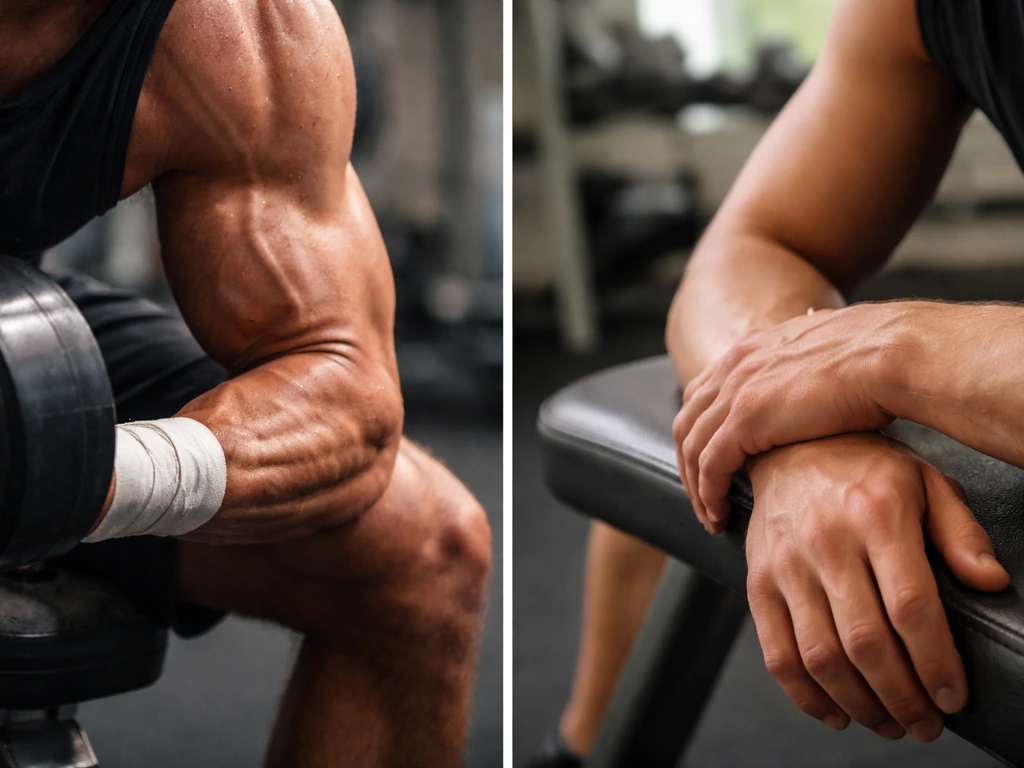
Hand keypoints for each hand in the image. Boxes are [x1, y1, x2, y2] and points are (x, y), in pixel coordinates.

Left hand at [675, 305, 896, 530]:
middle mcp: (736, 365)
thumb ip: (813, 369)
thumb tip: (828, 380)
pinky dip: (709, 493)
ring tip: (711, 517)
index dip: (702, 431)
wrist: (894, 354)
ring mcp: (737, 391)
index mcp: (754, 348)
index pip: (704, 393)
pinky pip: (710, 465)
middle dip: (689, 464)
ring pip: (692, 447)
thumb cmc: (884, 359)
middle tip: (702, 498)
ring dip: (697, 487)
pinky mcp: (746, 419)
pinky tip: (720, 514)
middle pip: (688, 421)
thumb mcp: (831, 356)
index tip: (711, 464)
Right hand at [744, 433, 1009, 740]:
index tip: (953, 697)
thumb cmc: (863, 469)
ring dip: (859, 704)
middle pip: (866, 642)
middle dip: (902, 698)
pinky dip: (806, 696)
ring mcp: (785, 564)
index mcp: (876, 515)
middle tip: (926, 724)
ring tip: (889, 723)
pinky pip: (777, 653)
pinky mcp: (757, 581)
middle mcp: (826, 541)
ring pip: (820, 656)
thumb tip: (991, 581)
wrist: (787, 447)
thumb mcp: (925, 482)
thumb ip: (961, 532)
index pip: (910, 606)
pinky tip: (837, 711)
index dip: (935, 663)